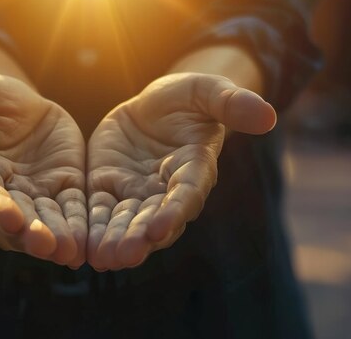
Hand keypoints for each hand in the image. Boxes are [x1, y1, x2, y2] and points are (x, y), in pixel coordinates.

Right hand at [0, 75, 86, 267]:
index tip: (8, 216)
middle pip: (14, 219)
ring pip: (44, 222)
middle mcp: (4, 192)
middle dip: (28, 232)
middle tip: (44, 244)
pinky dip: (78, 226)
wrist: (24, 106)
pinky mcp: (64, 189)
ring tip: (69, 251)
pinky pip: (72, 210)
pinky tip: (86, 245)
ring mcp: (35, 194)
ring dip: (56, 238)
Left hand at [86, 73, 275, 270]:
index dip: (175, 210)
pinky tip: (81, 247)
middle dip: (139, 237)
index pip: (187, 194)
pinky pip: (99, 210)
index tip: (161, 227)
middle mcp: (166, 190)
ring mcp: (136, 192)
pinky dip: (92, 228)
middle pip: (153, 218)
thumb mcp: (208, 91)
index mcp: (194, 168)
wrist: (154, 106)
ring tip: (101, 260)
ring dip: (114, 240)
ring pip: (125, 221)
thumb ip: (232, 103)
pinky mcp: (108, 187)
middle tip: (124, 255)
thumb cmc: (188, 98)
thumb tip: (269, 115)